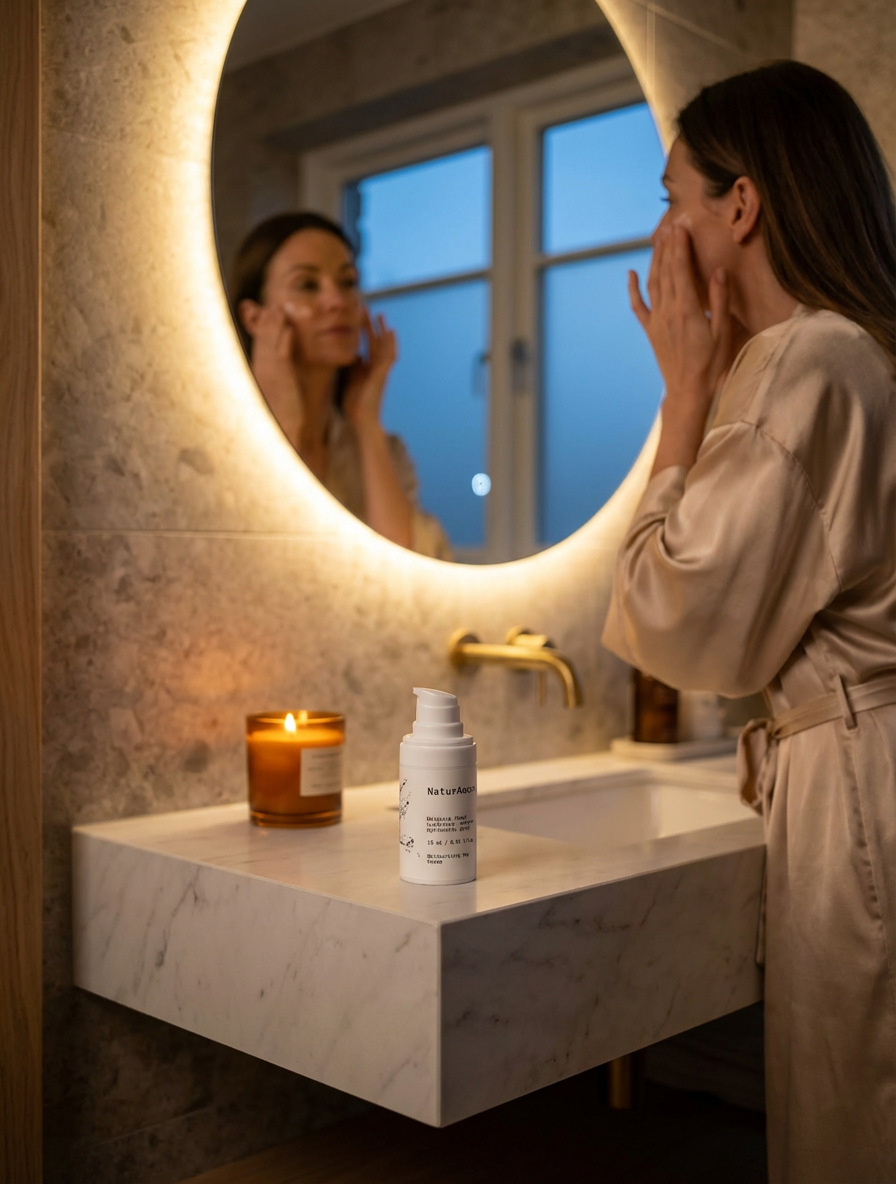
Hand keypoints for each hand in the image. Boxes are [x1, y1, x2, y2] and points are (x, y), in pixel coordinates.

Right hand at [249, 303, 303, 437]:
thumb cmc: (283, 415)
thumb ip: (278, 376)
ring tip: (280, 308)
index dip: (265, 328)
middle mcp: (262, 370)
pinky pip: (282, 357)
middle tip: (276, 305)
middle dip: (269, 322)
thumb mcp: (278, 392)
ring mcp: (270, 374)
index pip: (261, 345)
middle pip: (264, 340)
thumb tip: (283, 366)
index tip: (271, 313)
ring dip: (276, 326)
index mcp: (260, 373)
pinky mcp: (282, 379)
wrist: (285, 431)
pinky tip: (288, 330)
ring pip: (271, 344)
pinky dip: (284, 341)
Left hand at [343, 309, 396, 433]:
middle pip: (375, 340)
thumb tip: (347, 352)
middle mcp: (376, 367)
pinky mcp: (383, 375)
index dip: (363, 329)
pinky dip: (391, 344)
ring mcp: (381, 370)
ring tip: (379, 314)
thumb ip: (349, 366)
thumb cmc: (353, 404)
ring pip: (384, 346)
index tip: (357, 314)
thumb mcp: (347, 379)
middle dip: (370, 324)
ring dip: (382, 330)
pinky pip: (390, 356)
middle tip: (365, 307)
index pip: (366, 343)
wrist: (360, 420)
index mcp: (367, 367)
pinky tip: (390, 331)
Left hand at [629, 224, 734, 416]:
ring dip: (655, 260)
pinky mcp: (650, 330)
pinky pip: (638, 306)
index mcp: (686, 308)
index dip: (680, 246)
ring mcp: (656, 320)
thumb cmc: (710, 363)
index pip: (680, 269)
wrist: (688, 390)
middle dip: (668, 246)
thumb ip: (720, 300)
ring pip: (652, 283)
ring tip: (658, 240)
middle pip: (665, 271)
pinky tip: (631, 273)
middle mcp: (667, 310)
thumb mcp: (723, 332)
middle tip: (671, 224)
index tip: (681, 227)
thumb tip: (718, 271)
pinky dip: (633, 289)